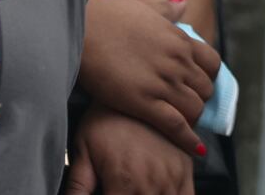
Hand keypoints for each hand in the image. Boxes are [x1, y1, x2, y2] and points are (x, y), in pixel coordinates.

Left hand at [62, 103, 197, 194]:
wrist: (133, 80)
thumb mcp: (82, 150)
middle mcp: (152, 183)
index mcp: (124, 184)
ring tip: (138, 189)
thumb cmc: (103, 117)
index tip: (108, 192)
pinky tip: (161, 192)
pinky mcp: (186, 168)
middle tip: (122, 188)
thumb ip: (77, 186)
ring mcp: (172, 176)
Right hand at [80, 0, 218, 157]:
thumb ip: (168, 9)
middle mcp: (177, 61)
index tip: (196, 85)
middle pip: (205, 89)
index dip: (206, 77)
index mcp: (179, 39)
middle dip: (198, 100)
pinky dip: (189, 139)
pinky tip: (195, 149)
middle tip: (185, 108)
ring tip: (181, 125)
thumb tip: (184, 0)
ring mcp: (163, 82)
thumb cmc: (109, 18)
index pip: (212, 63)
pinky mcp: (145, 102)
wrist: (83, 29)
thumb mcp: (145, 8)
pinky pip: (177, 125)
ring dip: (192, 119)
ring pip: (195, 108)